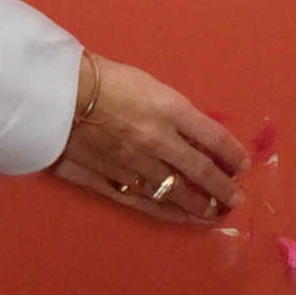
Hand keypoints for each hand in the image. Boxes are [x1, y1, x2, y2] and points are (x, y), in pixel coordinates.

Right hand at [53, 54, 246, 225]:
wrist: (53, 92)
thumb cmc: (101, 77)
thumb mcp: (147, 83)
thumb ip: (172, 111)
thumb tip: (197, 135)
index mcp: (169, 110)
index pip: (213, 138)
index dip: (232, 155)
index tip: (242, 165)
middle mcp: (157, 141)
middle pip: (199, 171)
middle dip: (222, 189)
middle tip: (235, 199)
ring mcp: (132, 166)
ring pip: (174, 192)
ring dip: (198, 205)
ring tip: (212, 213)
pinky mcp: (108, 181)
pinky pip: (143, 203)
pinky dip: (165, 212)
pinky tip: (178, 217)